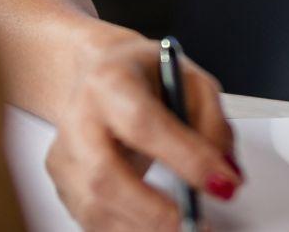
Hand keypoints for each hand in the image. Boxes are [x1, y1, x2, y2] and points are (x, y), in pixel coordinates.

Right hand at [46, 31, 243, 229]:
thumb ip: (213, 122)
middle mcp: (80, 117)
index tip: (221, 183)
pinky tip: (154, 225)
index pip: (143, 124)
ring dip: (143, 228)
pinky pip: (92, 221)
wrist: (99, 72)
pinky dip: (128, 229)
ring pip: (94, 207)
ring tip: (181, 225)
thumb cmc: (144, 75)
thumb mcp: (190, 79)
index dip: (185, 158)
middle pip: (104, 176)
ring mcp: (66, 153)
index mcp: (111, 80)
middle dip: (154, 211)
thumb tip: (225, 173)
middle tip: (195, 222)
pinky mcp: (63, 183)